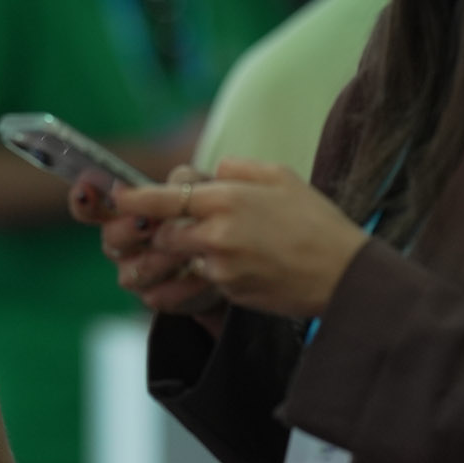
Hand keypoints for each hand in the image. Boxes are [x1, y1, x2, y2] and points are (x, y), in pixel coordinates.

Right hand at [70, 164, 227, 321]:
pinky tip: (201, 276)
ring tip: (188, 250)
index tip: (86, 192)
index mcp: (120, 213)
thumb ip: (184, 182)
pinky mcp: (154, 297)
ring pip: (137, 270)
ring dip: (162, 259)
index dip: (82, 200)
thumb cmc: (200, 216)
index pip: (89, 208)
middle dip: (130, 230)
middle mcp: (120, 245)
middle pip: (112, 238)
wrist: (223, 257)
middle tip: (149, 222)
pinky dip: (183, 285)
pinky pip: (160, 296)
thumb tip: (173, 184)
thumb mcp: (196, 192)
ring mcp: (133, 274)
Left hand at [110, 159, 367, 320]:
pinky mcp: (229, 293)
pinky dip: (209, 273)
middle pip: (163, 234)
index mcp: (226, 200)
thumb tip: (211, 173)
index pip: (162, 199)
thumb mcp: (281, 176)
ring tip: (214, 247)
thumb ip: (237, 169)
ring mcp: (220, 268)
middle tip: (177, 226)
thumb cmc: (317, 221)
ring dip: (184, 254)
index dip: (134, 199)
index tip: (118, 196)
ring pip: (181, 260)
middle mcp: (216, 235)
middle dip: (162, 231)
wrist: (345, 275)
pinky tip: (237, 266)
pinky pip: (203, 281)